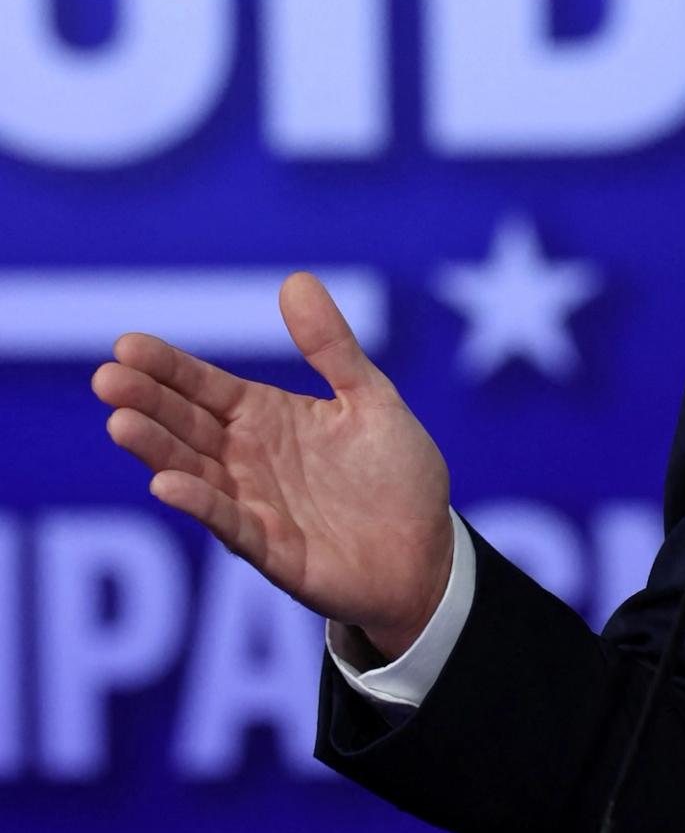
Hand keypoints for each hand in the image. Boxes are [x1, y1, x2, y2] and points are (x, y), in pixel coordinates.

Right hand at [92, 272, 452, 657]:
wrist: (429, 552)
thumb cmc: (396, 476)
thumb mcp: (371, 400)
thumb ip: (333, 347)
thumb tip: (296, 280)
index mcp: (265, 418)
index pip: (204, 386)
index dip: (168, 367)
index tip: (126, 345)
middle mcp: (247, 459)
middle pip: (186, 425)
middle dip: (146, 403)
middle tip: (108, 379)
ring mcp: (254, 505)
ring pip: (195, 473)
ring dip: (158, 451)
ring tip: (121, 424)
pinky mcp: (273, 549)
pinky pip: (231, 525)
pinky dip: (201, 506)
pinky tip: (168, 485)